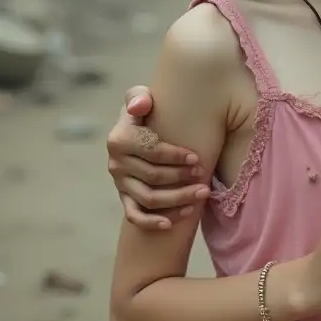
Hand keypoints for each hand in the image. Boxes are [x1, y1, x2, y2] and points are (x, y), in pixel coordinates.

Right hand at [106, 85, 209, 230]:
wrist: (140, 130)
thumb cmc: (147, 112)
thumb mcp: (141, 98)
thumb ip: (139, 96)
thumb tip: (140, 105)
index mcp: (119, 138)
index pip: (150, 151)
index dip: (175, 156)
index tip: (197, 158)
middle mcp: (116, 163)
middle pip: (152, 177)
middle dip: (181, 178)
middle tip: (205, 176)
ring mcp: (120, 183)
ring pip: (149, 199)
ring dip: (177, 200)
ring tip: (202, 195)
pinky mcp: (125, 198)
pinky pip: (136, 216)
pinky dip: (153, 222)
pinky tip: (173, 223)